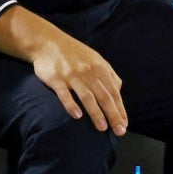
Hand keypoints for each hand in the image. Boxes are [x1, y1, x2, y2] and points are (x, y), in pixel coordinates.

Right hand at [0, 5, 127, 135]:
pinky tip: (77, 116)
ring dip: (96, 113)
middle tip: (119, 131)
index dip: (120, 109)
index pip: (114, 92)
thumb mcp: (95, 59)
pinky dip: (71, 105)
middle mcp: (88, 72)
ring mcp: (72, 75)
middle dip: (113, 114)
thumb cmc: (75, 54)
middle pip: (104, 96)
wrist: (48, 42)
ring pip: (87, 96)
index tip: (124, 124)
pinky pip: (65, 94)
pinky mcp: (56, 79)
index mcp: (100, 68)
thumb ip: (108, 74)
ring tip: (102, 128)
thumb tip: (118, 90)